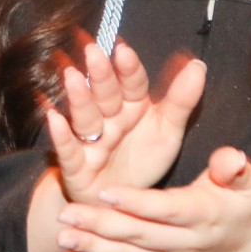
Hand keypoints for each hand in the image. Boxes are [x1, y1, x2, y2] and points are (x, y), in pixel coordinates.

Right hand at [45, 38, 206, 207]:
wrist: (121, 203)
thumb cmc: (141, 161)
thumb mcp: (168, 131)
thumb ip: (181, 100)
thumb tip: (197, 63)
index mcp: (132, 108)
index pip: (132, 84)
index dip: (128, 68)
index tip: (123, 49)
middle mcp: (109, 120)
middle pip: (106, 95)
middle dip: (100, 75)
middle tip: (93, 51)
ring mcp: (90, 142)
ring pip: (85, 117)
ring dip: (78, 98)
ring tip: (71, 76)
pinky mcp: (76, 167)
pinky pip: (68, 150)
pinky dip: (60, 135)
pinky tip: (53, 117)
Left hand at [55, 146, 250, 251]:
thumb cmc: (241, 207)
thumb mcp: (247, 184)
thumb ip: (235, 169)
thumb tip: (232, 158)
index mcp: (202, 216)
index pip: (166, 210)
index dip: (136, 203)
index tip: (105, 192)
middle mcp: (182, 243)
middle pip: (138, 235)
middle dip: (101, 225)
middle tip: (66, 212)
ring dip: (91, 248)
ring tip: (61, 237)